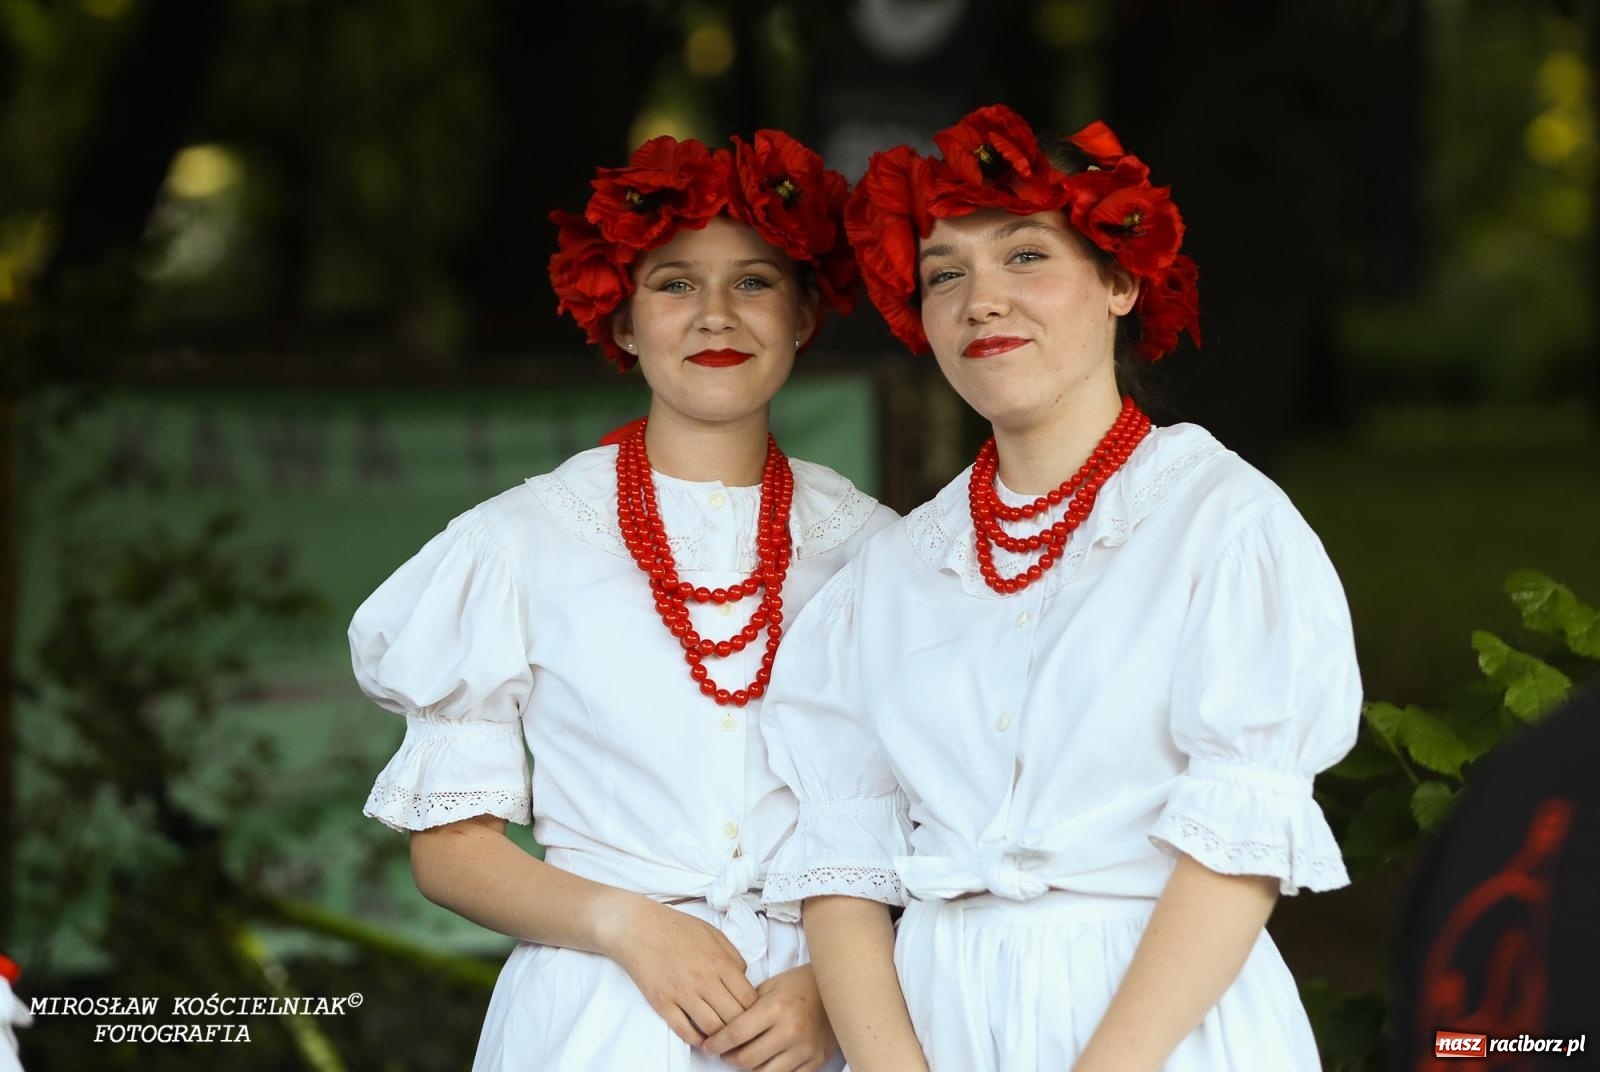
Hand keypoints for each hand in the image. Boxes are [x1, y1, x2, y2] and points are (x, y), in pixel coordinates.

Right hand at [596, 893, 758, 1046]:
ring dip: (720, 1037)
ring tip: (721, 1037)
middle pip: (735, 1019)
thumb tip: (744, 979)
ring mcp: (683, 994)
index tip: (751, 1015)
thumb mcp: (714, 934)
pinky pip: (685, 1032)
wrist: (639, 928)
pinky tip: (700, 1036)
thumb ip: (734, 957)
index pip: (749, 1000)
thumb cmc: (677, 929)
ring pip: (713, 1030)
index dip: (754, 1012)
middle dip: (740, 1028)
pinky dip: (697, 1039)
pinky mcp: (663, 1004)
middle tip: (739, 1031)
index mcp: (721, 963)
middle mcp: (705, 981)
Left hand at [703, 964, 838, 1071]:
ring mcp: (804, 1049)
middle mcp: (790, 1031)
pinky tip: (766, 1062)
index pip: (736, 1033)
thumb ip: (748, 1005)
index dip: (717, 1043)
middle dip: (729, 1058)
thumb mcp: (772, 985)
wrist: (840, 989)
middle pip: (747, 1059)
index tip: (708, 1046)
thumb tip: (724, 1026)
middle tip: (725, 1052)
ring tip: (745, 1056)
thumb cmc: (801, 984)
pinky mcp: (816, 1061)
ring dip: (749, 1068)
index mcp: (776, 1008)